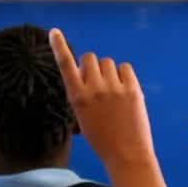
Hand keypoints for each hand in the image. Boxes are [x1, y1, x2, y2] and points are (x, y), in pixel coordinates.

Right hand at [49, 29, 153, 165]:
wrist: (126, 154)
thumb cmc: (102, 138)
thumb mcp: (82, 117)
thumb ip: (83, 93)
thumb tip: (87, 73)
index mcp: (77, 98)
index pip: (65, 66)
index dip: (59, 47)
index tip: (54, 32)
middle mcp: (93, 89)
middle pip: (89, 58)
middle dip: (92, 66)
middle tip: (98, 82)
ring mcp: (114, 88)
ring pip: (108, 62)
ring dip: (109, 72)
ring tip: (113, 92)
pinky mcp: (132, 89)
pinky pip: (125, 68)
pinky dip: (124, 76)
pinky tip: (125, 92)